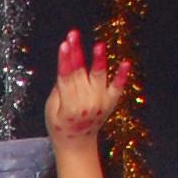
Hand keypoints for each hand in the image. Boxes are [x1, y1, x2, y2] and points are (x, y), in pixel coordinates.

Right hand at [45, 28, 131, 142]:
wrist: (77, 143)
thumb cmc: (59, 125)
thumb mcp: (51, 109)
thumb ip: (59, 89)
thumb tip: (67, 66)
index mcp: (69, 106)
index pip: (65, 77)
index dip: (64, 60)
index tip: (64, 44)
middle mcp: (87, 102)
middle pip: (80, 72)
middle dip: (76, 52)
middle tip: (73, 34)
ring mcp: (101, 102)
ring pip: (99, 76)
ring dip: (99, 60)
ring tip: (99, 45)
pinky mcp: (111, 101)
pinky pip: (117, 87)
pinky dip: (121, 75)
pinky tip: (126, 63)